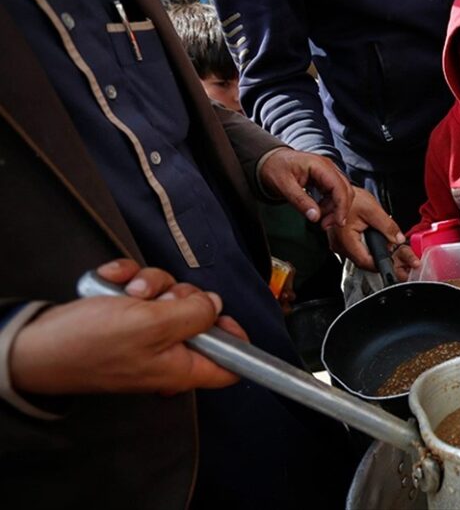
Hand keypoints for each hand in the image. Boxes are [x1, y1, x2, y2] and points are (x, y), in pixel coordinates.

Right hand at [9, 259, 246, 396]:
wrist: (34, 345)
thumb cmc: (89, 344)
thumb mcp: (152, 325)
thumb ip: (193, 315)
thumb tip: (216, 305)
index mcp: (181, 368)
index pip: (229, 366)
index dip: (236, 339)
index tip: (225, 314)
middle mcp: (167, 353)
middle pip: (199, 316)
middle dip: (180, 295)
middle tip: (158, 299)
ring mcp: (145, 335)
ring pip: (168, 296)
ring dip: (149, 283)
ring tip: (128, 292)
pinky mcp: (124, 319)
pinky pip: (141, 290)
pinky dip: (128, 279)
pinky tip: (112, 282)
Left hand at [258, 147, 350, 229]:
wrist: (268, 160)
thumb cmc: (274, 167)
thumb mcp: (284, 186)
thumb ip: (300, 201)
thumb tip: (315, 217)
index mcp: (319, 165)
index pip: (339, 187)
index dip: (341, 206)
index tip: (338, 222)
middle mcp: (327, 167)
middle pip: (345, 190)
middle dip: (339, 210)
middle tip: (326, 225)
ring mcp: (327, 172)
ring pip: (341, 193)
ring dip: (334, 209)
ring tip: (320, 219)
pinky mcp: (325, 179)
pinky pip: (334, 194)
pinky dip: (329, 205)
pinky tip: (319, 211)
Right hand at [326, 186, 419, 275]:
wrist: (340, 192)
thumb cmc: (351, 198)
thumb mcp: (373, 209)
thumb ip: (387, 226)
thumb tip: (399, 239)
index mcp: (345, 239)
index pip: (365, 261)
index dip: (381, 263)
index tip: (395, 262)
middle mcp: (339, 246)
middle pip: (364, 261)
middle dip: (381, 258)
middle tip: (395, 254)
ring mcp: (340, 245)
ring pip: (361, 257)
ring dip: (375, 253)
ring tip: (385, 244)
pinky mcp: (343, 243)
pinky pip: (358, 250)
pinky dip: (369, 248)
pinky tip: (376, 240)